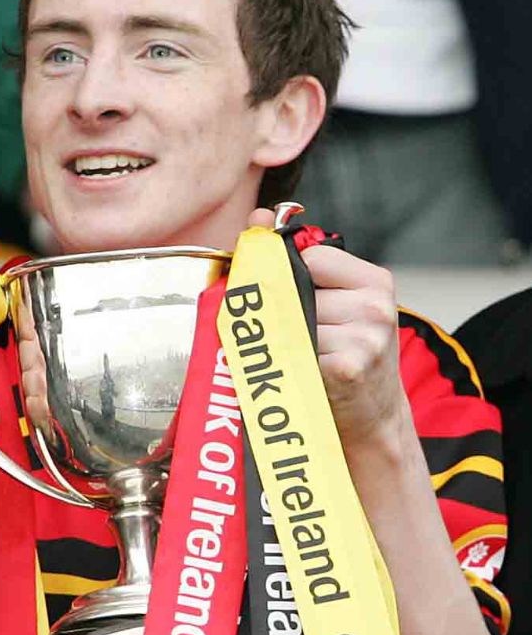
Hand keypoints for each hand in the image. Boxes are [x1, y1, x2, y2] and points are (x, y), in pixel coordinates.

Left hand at [301, 244, 406, 452]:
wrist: (375, 418)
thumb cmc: (348, 356)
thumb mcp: (335, 303)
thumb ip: (297, 261)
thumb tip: (258, 216)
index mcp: (376, 282)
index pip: (312, 257)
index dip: (292, 278)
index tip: (296, 300)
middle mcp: (375, 306)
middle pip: (295, 291)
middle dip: (282, 314)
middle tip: (294, 336)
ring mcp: (365, 338)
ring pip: (288, 323)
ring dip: (283, 342)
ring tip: (304, 358)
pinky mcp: (347, 368)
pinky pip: (292, 353)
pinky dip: (289, 365)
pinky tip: (308, 375)